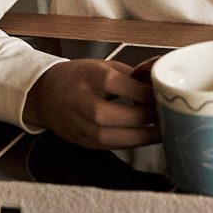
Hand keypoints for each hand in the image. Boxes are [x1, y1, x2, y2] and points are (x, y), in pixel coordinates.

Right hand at [23, 58, 160, 149]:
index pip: (129, 88)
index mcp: (93, 78)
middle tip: (168, 112)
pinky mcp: (85, 143)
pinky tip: (146, 136)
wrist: (45, 95)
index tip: (164, 94)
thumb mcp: (103, 66)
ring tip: (163, 129)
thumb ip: (130, 76)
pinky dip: (133, 142)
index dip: (150, 93)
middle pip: (128, 116)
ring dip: (147, 135)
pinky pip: (114, 146)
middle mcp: (87, 104)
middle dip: (152, 116)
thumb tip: (156, 86)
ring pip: (122, 138)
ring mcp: (84, 127)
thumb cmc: (77, 77)